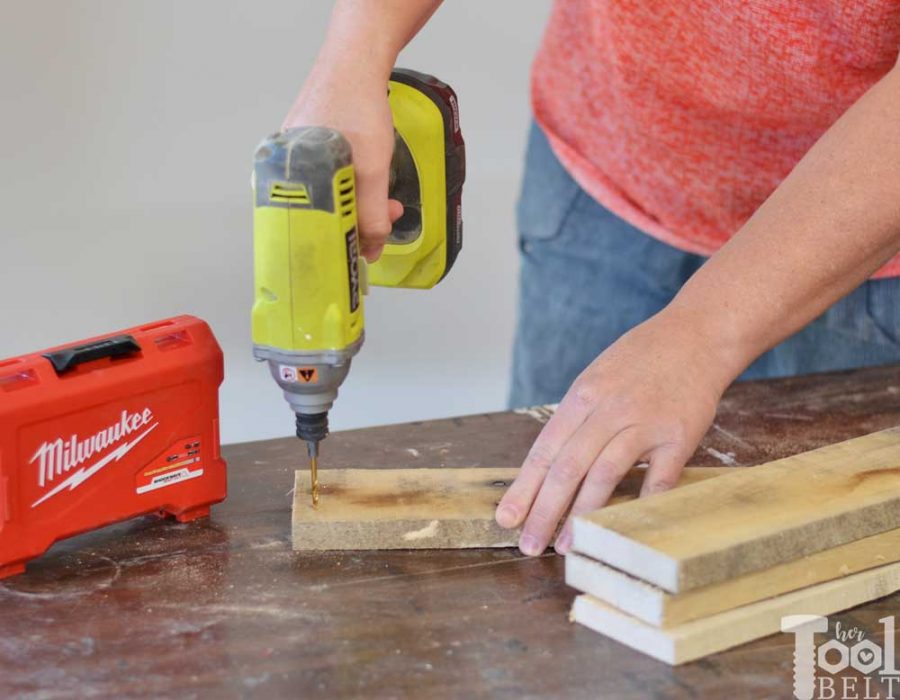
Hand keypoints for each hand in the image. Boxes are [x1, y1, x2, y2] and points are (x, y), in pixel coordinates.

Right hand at [283, 66, 402, 260]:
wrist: (357, 62)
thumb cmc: (355, 109)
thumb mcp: (370, 172)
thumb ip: (371, 215)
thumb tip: (371, 253)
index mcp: (281, 179)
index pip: (304, 232)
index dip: (334, 245)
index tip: (360, 252)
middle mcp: (283, 171)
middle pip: (319, 217)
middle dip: (357, 224)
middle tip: (387, 220)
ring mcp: (297, 158)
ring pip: (329, 198)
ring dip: (362, 205)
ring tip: (389, 201)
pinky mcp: (311, 148)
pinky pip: (331, 180)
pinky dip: (355, 187)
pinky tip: (374, 181)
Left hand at [495, 307, 737, 554]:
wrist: (696, 335)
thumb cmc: (641, 360)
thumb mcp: (596, 379)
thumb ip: (575, 420)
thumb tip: (546, 468)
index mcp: (583, 396)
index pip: (544, 450)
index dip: (524, 488)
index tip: (506, 519)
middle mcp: (609, 409)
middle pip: (568, 467)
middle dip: (544, 510)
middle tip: (529, 545)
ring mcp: (645, 423)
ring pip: (605, 474)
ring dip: (582, 515)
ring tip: (567, 545)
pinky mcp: (679, 436)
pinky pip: (659, 480)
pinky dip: (640, 506)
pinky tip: (623, 530)